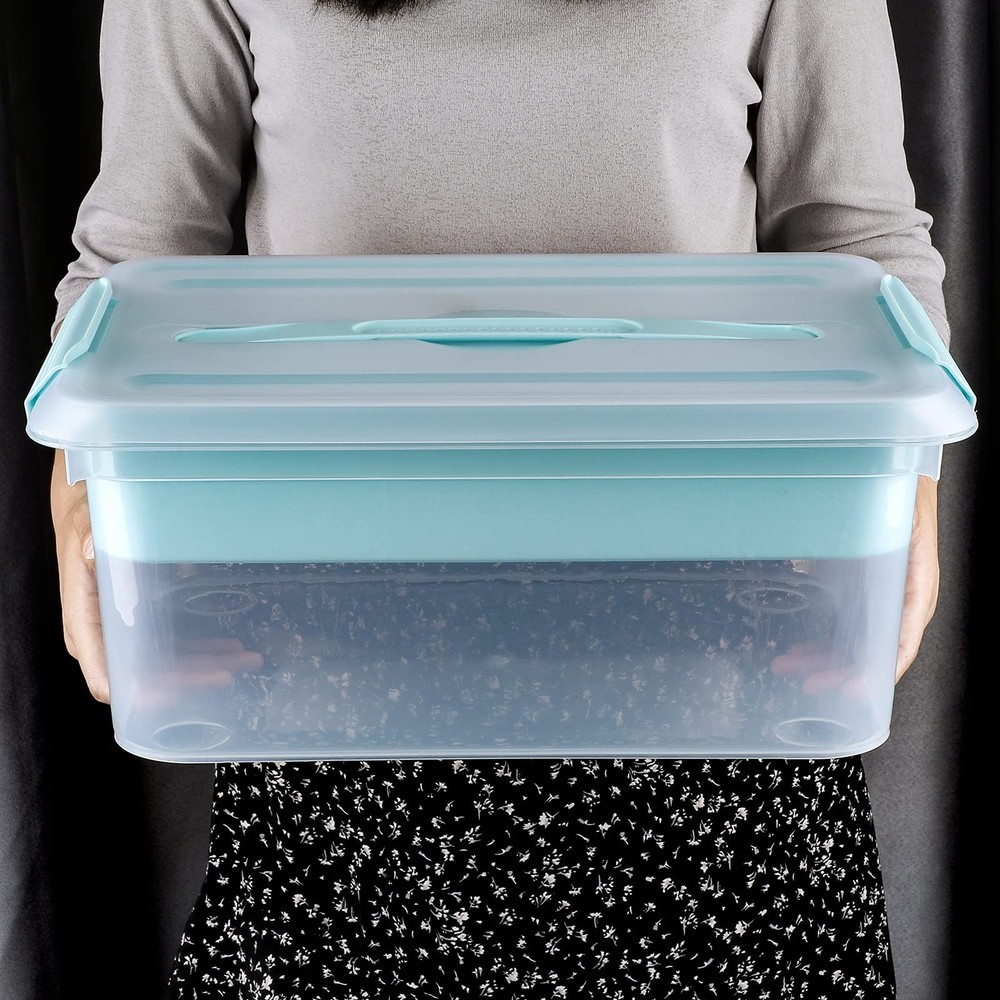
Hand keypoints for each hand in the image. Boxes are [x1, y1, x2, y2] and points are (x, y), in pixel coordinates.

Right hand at [50, 450, 264, 703]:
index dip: (140, 693)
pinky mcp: (143, 622)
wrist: (84, 514)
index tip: (174, 696)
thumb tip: (94, 547)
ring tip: (244, 661)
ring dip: (204, 667)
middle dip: (189, 680)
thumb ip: (92, 542)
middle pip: (146, 677)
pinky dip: (201, 651)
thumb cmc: (83, 523)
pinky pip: (171, 646)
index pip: (106, 675)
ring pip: (165, 665)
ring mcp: (125, 633)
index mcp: (84, 621)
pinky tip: (229, 649)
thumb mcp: (86, 528)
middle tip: (229, 673)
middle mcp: (104, 637)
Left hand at [768, 475, 939, 693]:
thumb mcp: (888, 519)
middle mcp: (902, 600)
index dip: (876, 672)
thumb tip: (817, 565)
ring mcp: (881, 597)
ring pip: (855, 642)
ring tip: (787, 667)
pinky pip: (845, 624)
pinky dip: (823, 640)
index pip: (900, 645)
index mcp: (917, 588)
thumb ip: (869, 546)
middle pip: (873, 651)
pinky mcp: (863, 589)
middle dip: (838, 672)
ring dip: (823, 659)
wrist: (902, 474)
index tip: (851, 690)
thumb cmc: (900, 495)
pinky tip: (798, 650)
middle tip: (805, 685)